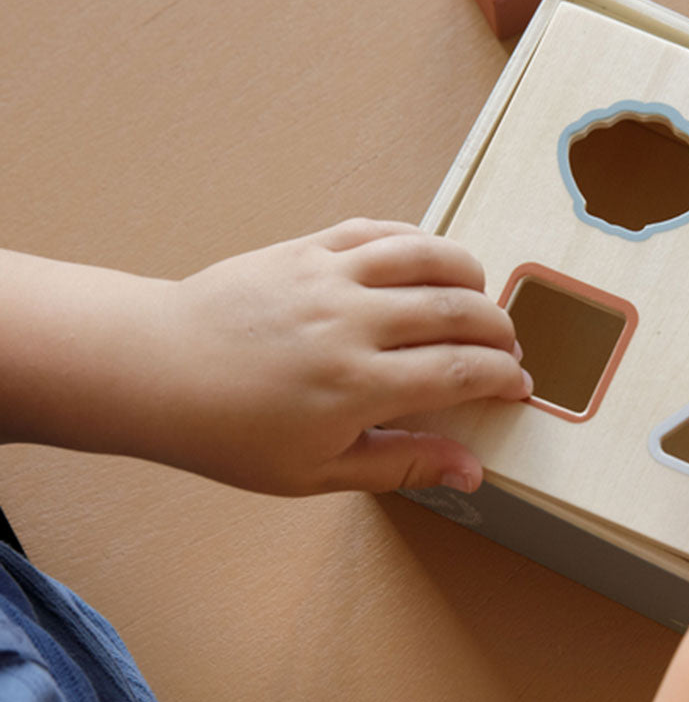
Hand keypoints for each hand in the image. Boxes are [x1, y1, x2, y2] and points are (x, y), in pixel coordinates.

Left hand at [147, 219, 529, 494]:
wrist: (156, 370)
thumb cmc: (229, 432)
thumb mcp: (318, 471)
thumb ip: (402, 464)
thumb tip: (471, 470)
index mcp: (358, 386)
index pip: (462, 371)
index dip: (503, 377)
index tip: (518, 385)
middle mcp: (353, 323)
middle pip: (459, 310)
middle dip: (499, 328)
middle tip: (506, 347)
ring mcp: (330, 276)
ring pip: (429, 256)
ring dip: (470, 274)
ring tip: (478, 298)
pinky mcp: (307, 248)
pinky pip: (380, 230)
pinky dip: (418, 241)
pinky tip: (428, 259)